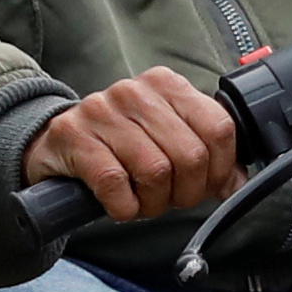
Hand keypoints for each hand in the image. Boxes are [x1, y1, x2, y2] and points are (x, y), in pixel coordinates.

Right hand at [23, 66, 242, 224]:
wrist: (55, 146)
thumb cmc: (117, 146)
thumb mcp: (164, 140)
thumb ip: (204, 155)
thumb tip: (236, 184)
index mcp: (165, 84)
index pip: (218, 127)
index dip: (221, 169)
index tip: (209, 186)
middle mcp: (134, 91)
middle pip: (190, 155)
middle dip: (186, 192)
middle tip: (170, 200)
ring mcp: (101, 110)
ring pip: (155, 172)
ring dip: (153, 203)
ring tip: (142, 202)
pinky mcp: (73, 136)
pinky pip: (114, 183)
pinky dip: (124, 206)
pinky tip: (118, 203)